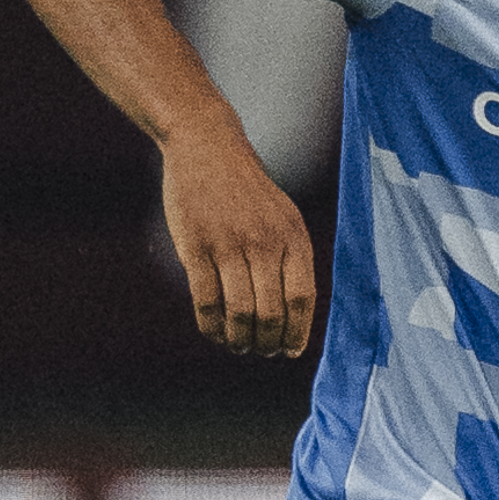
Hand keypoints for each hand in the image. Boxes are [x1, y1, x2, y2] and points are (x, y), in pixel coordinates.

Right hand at [161, 117, 315, 360]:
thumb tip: (295, 313)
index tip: (289, 352)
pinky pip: (206, 301)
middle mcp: (265, 241)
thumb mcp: (282, 215)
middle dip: (267, 343)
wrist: (207, 147)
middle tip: (260, 352)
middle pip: (271, 313)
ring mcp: (229, 244)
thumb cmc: (246, 189)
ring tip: (237, 347)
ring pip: (239, 313)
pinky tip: (214, 333)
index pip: (302, 299)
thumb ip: (290, 257)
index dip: (297, 333)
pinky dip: (211, 327)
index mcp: (293, 235)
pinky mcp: (196, 247)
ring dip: (239, 341)